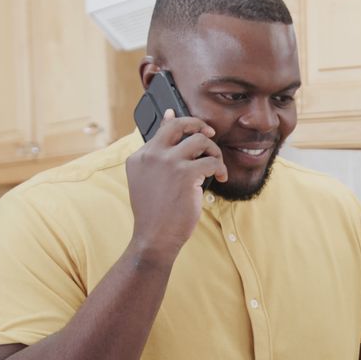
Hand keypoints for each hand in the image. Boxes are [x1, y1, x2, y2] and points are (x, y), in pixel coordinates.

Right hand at [125, 110, 228, 256]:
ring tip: (216, 164)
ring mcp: (168, 163)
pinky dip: (221, 169)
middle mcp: (151, 155)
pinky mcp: (185, 174)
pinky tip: (220, 178)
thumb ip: (157, 157)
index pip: (163, 129)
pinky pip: (212, 162)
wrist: (154, 237)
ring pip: (200, 141)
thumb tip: (168, 122)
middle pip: (179, 124)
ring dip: (214, 151)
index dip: (181, 123)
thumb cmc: (154, 214)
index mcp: (139, 157)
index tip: (193, 125)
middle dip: (198, 124)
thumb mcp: (147, 181)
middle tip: (210, 133)